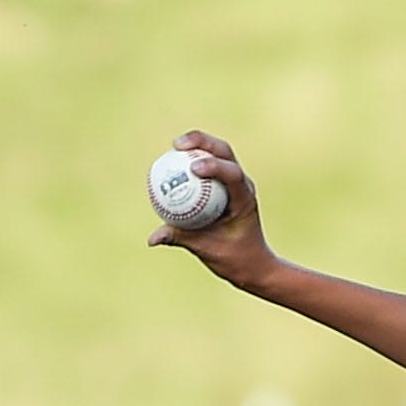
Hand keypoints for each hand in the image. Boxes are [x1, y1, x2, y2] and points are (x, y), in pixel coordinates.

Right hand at [148, 131, 276, 284]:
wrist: (252, 263)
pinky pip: (210, 165)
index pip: (232, 174)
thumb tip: (152, 238)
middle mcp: (243, 185)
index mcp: (244, 199)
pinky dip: (194, 158)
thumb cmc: (234, 258)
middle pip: (225, 152)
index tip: (192, 167)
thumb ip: (180, 238)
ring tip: (175, 144)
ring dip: (198, 143)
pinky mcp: (227, 185)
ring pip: (219, 152)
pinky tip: (174, 159)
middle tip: (177, 144)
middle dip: (203, 141)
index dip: (214, 165)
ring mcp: (236, 183)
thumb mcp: (206, 250)